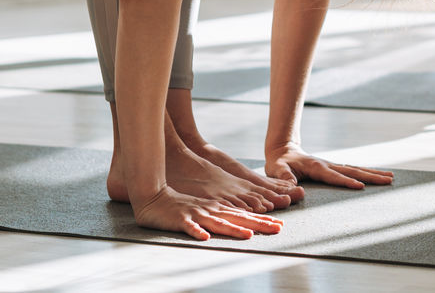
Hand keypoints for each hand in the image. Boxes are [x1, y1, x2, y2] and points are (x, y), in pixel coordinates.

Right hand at [132, 185, 283, 240]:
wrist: (154, 196)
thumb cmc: (180, 207)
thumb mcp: (204, 211)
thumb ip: (221, 217)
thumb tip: (242, 225)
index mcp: (217, 210)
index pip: (244, 216)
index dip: (262, 221)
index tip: (280, 226)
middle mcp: (211, 210)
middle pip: (238, 218)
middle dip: (259, 224)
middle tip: (278, 229)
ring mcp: (196, 214)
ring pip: (218, 222)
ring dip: (233, 229)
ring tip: (248, 235)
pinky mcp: (180, 219)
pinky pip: (189, 227)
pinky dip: (197, 231)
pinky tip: (204, 237)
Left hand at [265, 143, 393, 189]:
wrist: (283, 150)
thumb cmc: (278, 164)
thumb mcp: (276, 170)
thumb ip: (284, 178)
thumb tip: (294, 188)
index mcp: (316, 167)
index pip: (335, 176)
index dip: (347, 182)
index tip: (361, 187)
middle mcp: (328, 165)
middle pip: (353, 171)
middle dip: (371, 176)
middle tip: (389, 180)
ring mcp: (332, 165)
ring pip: (356, 170)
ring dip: (373, 174)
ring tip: (390, 177)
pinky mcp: (333, 168)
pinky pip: (352, 171)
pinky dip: (366, 173)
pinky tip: (376, 176)